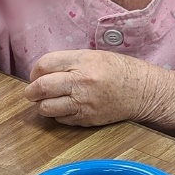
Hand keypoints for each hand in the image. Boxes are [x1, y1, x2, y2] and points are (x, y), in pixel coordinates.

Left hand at [24, 50, 174, 135]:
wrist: (142, 91)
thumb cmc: (118, 70)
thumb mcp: (94, 56)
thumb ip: (68, 62)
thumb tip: (42, 72)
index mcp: (82, 61)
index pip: (44, 64)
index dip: (35, 71)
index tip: (36, 75)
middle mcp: (81, 81)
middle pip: (41, 87)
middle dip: (31, 91)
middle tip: (32, 92)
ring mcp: (83, 102)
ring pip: (46, 108)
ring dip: (41, 105)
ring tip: (46, 102)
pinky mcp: (87, 118)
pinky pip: (61, 119)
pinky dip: (57, 115)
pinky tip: (64, 108)